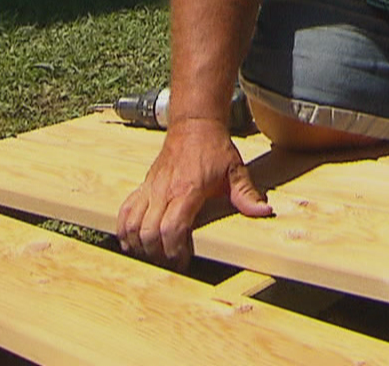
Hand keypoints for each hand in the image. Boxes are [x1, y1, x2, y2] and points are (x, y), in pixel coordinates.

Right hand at [117, 120, 271, 268]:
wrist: (194, 125)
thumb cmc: (214, 149)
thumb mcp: (235, 171)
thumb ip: (247, 194)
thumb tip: (264, 212)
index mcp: (188, 190)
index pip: (172, 228)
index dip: (174, 250)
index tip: (182, 262)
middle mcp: (164, 192)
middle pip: (148, 232)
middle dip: (156, 253)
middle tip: (169, 263)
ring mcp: (150, 189)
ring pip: (131, 224)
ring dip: (137, 244)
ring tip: (151, 255)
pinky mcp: (143, 187)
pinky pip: (125, 211)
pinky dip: (124, 229)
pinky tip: (131, 241)